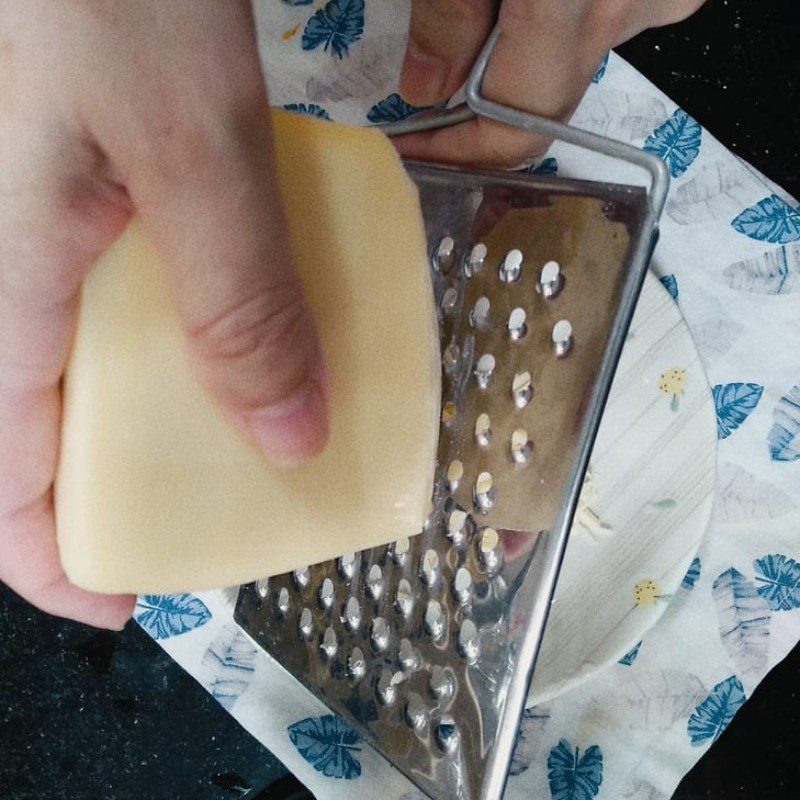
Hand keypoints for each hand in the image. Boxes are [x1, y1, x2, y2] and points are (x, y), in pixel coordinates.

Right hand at [0, 1, 328, 628]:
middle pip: (51, 429)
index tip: (134, 603)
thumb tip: (292, 438)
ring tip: (259, 418)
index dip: (57, 563)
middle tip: (223, 501)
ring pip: (98, 361)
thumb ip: (241, 292)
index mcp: (4, 289)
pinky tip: (253, 308)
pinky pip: (137, 290)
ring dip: (176, 404)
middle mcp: (15, 273)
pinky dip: (195, 323)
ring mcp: (51, 231)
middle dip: (133, 484)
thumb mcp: (190, 144)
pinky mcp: (93, 191)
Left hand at [395, 0, 705, 165]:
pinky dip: (554, 40)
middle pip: (536, 115)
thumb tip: (427, 87)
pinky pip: (601, 33)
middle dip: (472, 124)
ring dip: (511, 80)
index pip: (506, 133)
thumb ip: (448, 13)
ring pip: (567, 76)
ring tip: (464, 59)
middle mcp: (622, 13)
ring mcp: (650, 2)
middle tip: (423, 110)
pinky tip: (526, 18)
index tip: (406, 146)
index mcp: (568, 5)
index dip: (450, 152)